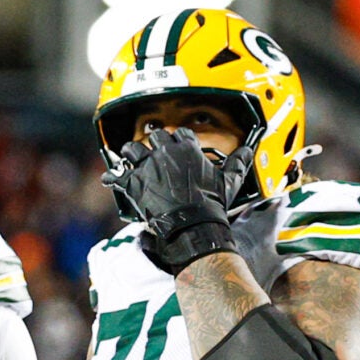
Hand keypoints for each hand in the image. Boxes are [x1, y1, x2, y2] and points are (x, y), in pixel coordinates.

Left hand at [104, 128, 241, 274]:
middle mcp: (165, 153)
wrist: (193, 226)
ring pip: (131, 149)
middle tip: (152, 154)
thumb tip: (249, 151)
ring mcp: (147, 167)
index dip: (176, 140)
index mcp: (187, 148)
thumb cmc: (211, 205)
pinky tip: (110, 180)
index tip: (174, 146)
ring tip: (130, 161)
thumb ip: (238, 163)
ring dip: (130, 154)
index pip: (179, 133)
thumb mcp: (229, 182)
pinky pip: (117, 176)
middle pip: (154, 137)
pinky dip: (112, 178)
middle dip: (153, 144)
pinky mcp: (133, 184)